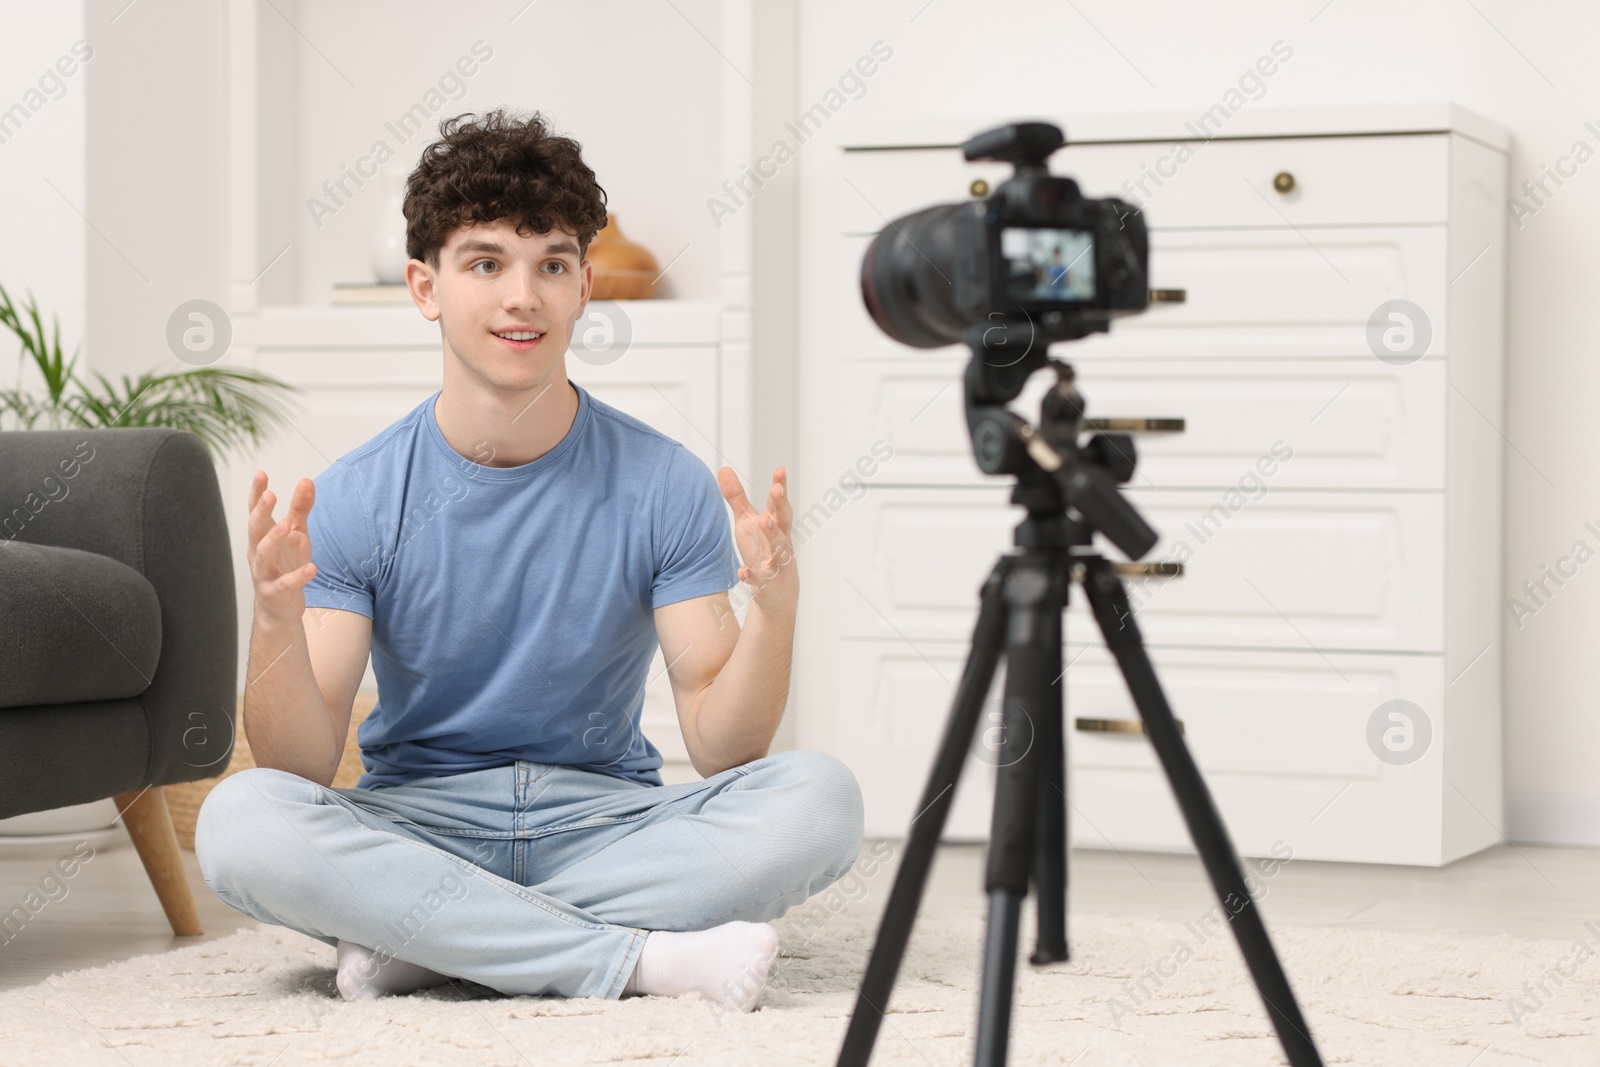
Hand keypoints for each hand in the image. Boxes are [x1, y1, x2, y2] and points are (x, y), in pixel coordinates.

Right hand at [247, 470, 317, 625]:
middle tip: (270, 494)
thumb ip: (300, 509)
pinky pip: (284, 584)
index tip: (261, 473)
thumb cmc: (286, 564)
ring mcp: (263, 573)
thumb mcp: (297, 534)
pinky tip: (311, 568)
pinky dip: (297, 576)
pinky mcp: (274, 592)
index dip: (256, 492)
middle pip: (255, 529)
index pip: (255, 511)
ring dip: (274, 539)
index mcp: (261, 536)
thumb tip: (306, 480)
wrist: (279, 607)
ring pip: (264, 555)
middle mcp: (258, 552)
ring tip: (287, 526)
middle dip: (261, 512)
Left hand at [717, 465, 796, 615]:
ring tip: (764, 521)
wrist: (777, 591)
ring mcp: (777, 562)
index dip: (780, 487)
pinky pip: (762, 579)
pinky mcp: (769, 583)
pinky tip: (743, 572)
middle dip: (781, 505)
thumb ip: (737, 498)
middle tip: (776, 490)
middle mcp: (780, 541)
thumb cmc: (762, 550)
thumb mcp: (747, 522)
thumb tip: (724, 469)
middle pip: (783, 521)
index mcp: (775, 525)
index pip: (778, 503)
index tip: (780, 470)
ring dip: (773, 535)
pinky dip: (753, 576)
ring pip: (779, 548)